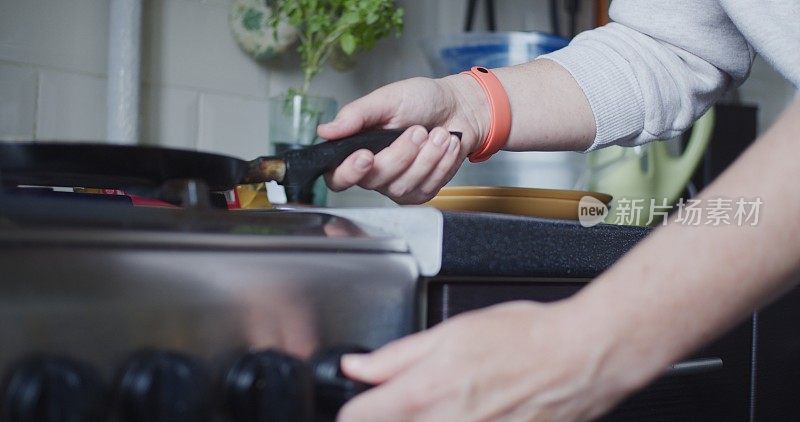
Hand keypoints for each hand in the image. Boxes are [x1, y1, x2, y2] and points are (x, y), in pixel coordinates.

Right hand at [317, 76, 487, 203]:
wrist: (459, 108)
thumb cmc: (421, 100)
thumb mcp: (387, 99)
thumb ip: (356, 115)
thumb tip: (325, 130)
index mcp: (357, 148)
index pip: (337, 176)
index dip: (348, 172)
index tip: (366, 156)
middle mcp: (374, 172)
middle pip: (375, 180)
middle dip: (401, 155)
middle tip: (418, 131)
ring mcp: (397, 185)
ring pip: (402, 186)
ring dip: (426, 157)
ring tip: (438, 134)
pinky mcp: (421, 192)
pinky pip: (426, 187)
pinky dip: (441, 163)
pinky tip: (446, 145)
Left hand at [336, 301, 642, 421]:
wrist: (581, 358)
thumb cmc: (525, 338)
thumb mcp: (452, 331)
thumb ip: (397, 356)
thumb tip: (357, 366)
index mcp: (423, 393)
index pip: (355, 419)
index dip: (354, 408)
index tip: (363, 403)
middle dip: (387, 419)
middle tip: (405, 404)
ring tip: (445, 405)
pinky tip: (473, 414)